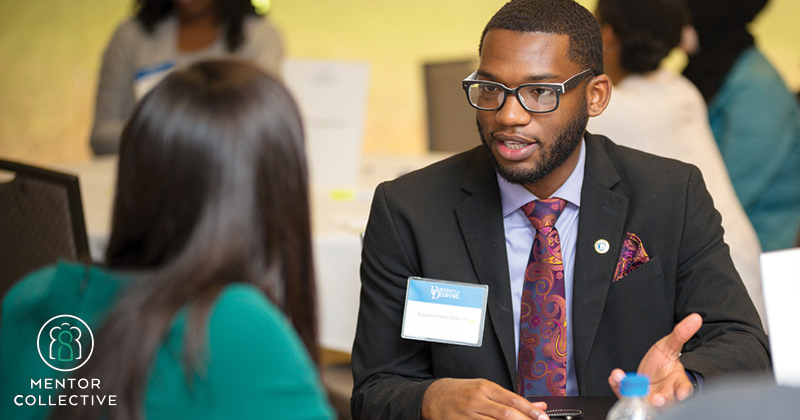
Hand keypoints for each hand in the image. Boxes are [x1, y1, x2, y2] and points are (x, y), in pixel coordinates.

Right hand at [421, 378, 548, 419]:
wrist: (431, 397)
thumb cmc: (460, 392)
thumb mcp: (484, 389)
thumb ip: (510, 399)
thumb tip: (537, 405)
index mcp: (485, 388)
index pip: (513, 400)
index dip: (530, 410)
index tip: (544, 418)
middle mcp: (477, 401)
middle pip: (507, 414)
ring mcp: (468, 416)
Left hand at [608, 313, 702, 406]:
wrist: (650, 373)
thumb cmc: (663, 363)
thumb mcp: (670, 346)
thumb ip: (681, 334)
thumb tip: (695, 318)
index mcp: (677, 383)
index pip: (684, 389)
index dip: (684, 392)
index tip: (682, 394)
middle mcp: (665, 395)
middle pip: (666, 402)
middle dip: (662, 401)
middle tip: (657, 399)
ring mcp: (649, 398)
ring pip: (646, 403)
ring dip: (640, 397)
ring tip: (638, 393)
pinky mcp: (633, 398)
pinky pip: (624, 394)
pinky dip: (619, 385)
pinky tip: (616, 377)